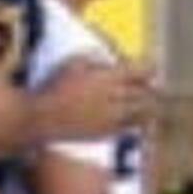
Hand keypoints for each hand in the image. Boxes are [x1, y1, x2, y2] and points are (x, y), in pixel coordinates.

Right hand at [30, 56, 153, 142]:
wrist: (42, 118)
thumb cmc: (55, 87)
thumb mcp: (74, 63)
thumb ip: (97, 60)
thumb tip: (112, 63)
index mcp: (110, 78)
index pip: (144, 72)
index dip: (149, 69)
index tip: (150, 68)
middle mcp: (116, 99)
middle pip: (147, 93)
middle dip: (151, 89)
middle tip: (150, 86)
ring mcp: (113, 118)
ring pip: (144, 114)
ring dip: (148, 107)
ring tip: (147, 103)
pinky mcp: (107, 133)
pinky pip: (130, 127)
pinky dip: (134, 121)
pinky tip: (130, 118)